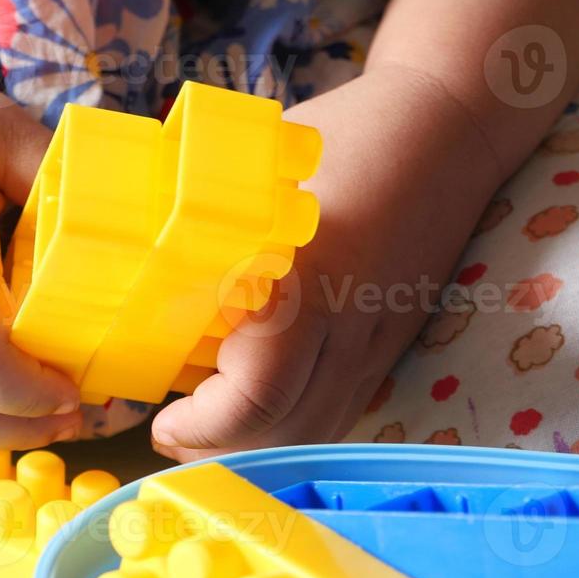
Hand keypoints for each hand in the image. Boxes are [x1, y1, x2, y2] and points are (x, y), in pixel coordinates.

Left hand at [149, 65, 505, 459]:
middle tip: (172, 430)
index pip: (257, 394)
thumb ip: (204, 220)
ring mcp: (377, 341)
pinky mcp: (391, 345)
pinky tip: (259, 406)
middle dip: (220, 450)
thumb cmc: (346, 137)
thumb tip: (125, 248)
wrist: (453, 127)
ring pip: (318, 434)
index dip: (202, 425)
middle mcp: (348, 324)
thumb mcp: (259, 168)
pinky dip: (293, 424)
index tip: (163, 419)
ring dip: (257, 445)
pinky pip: (341, 411)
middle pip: (286, 433)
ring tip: (206, 426)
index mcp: (308, 279)